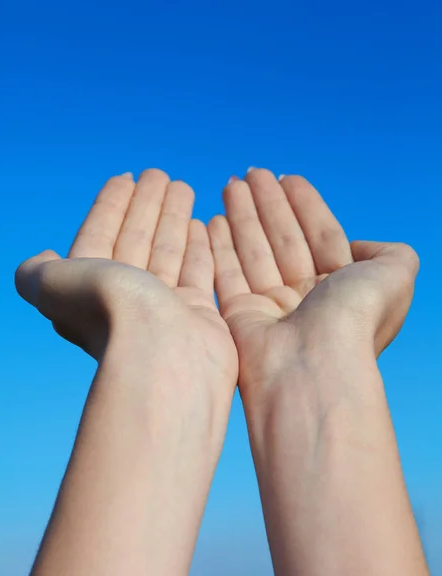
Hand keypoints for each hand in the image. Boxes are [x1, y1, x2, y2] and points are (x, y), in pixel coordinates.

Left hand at [16, 169, 237, 403]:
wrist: (167, 359)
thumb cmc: (113, 315)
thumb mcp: (55, 284)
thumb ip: (36, 271)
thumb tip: (41, 257)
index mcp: (90, 288)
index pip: (100, 235)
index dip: (110, 206)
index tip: (126, 176)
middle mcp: (125, 298)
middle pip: (135, 239)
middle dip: (145, 205)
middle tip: (159, 174)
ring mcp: (163, 306)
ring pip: (167, 251)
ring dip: (172, 217)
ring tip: (183, 186)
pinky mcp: (196, 313)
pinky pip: (196, 271)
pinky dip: (196, 247)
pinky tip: (201, 224)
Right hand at [208, 169, 418, 404]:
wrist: (313, 366)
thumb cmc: (356, 318)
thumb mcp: (397, 274)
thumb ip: (391, 252)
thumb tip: (358, 246)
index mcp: (343, 288)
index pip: (321, 236)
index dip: (305, 205)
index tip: (287, 178)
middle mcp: (307, 298)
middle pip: (284, 239)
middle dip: (269, 204)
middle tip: (250, 172)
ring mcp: (272, 308)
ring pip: (255, 251)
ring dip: (243, 215)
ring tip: (230, 183)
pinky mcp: (240, 317)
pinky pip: (228, 274)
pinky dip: (221, 247)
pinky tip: (214, 220)